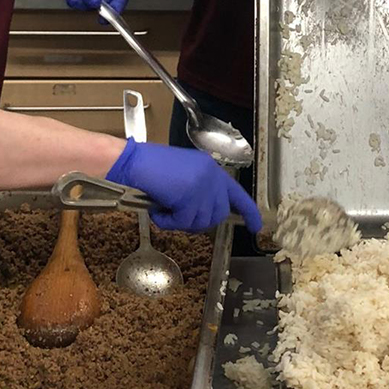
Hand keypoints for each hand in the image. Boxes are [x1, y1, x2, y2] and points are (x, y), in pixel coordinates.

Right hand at [107, 139, 262, 233]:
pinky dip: (167, 221)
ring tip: (164, 206)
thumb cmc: (150, 169)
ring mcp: (202, 185)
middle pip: (218, 214)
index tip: (256, 226)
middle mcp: (211, 176)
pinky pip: (183, 222)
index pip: (237, 193)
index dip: (249, 212)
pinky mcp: (190, 195)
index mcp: (211, 169)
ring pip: (200, 221)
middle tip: (177, 214)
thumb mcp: (183, 176)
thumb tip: (205, 214)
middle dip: (197, 220)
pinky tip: (158, 208)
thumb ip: (199, 190)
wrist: (132, 161)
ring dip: (179, 220)